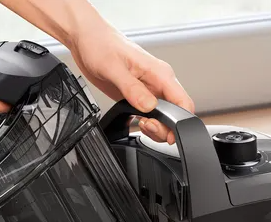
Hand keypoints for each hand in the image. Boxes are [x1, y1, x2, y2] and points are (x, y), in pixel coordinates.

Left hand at [67, 24, 193, 144]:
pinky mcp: (138, 96)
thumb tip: (149, 106)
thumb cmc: (100, 44)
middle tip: (145, 126)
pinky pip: (150, 115)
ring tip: (139, 124)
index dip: (179, 122)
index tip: (165, 131)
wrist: (87, 39)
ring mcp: (149, 90)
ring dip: (156, 127)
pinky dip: (146, 124)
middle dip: (165, 127)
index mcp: (159, 72)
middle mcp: (158, 81)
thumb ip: (132, 89)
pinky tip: (135, 122)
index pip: (183, 101)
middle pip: (176, 113)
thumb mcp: (114, 68)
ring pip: (164, 117)